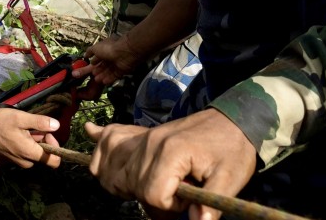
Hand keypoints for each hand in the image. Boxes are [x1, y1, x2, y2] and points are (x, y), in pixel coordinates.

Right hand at [0, 109, 60, 167]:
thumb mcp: (20, 118)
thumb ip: (39, 122)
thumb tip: (57, 125)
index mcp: (30, 153)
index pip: (55, 161)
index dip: (55, 146)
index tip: (47, 132)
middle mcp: (27, 161)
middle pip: (46, 155)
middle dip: (44, 140)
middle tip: (31, 127)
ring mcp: (20, 161)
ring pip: (37, 152)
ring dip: (35, 140)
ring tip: (23, 128)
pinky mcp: (16, 158)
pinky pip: (29, 152)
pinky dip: (28, 142)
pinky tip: (18, 133)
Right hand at [74, 36, 141, 85]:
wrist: (125, 53)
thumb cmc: (109, 48)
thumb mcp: (96, 48)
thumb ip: (90, 51)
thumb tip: (85, 55)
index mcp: (105, 49)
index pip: (98, 57)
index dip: (94, 62)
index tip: (89, 67)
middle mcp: (111, 56)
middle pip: (103, 65)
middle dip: (97, 70)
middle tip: (92, 75)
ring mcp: (117, 63)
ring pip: (108, 71)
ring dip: (102, 75)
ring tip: (96, 80)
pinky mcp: (121, 70)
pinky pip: (114, 76)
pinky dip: (109, 79)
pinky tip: (103, 82)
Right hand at [86, 109, 256, 219]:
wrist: (233, 120)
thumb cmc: (232, 149)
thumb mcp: (230, 177)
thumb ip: (211, 203)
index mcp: (172, 152)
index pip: (152, 194)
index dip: (170, 206)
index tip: (188, 198)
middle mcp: (149, 142)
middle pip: (129, 185)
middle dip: (149, 198)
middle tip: (176, 193)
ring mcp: (141, 137)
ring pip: (109, 168)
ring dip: (121, 183)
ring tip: (149, 183)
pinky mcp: (139, 133)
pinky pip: (108, 139)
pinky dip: (100, 148)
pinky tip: (93, 136)